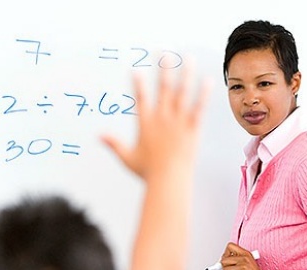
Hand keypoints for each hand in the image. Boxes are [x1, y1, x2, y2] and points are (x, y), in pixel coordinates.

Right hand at [102, 65, 209, 180]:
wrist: (169, 180)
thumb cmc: (149, 172)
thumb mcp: (128, 158)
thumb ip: (114, 144)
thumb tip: (98, 136)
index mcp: (146, 124)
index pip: (141, 99)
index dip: (138, 84)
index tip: (136, 70)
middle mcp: (162, 118)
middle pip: (163, 88)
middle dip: (164, 69)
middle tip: (165, 53)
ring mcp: (178, 122)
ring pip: (182, 93)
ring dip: (186, 74)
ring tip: (189, 59)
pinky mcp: (192, 129)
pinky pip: (199, 108)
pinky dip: (203, 94)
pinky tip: (207, 81)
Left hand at [220, 242, 276, 269]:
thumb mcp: (248, 263)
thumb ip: (235, 261)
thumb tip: (220, 263)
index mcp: (246, 254)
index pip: (229, 246)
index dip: (225, 254)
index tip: (228, 261)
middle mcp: (244, 259)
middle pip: (223, 260)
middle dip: (226, 268)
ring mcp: (243, 267)